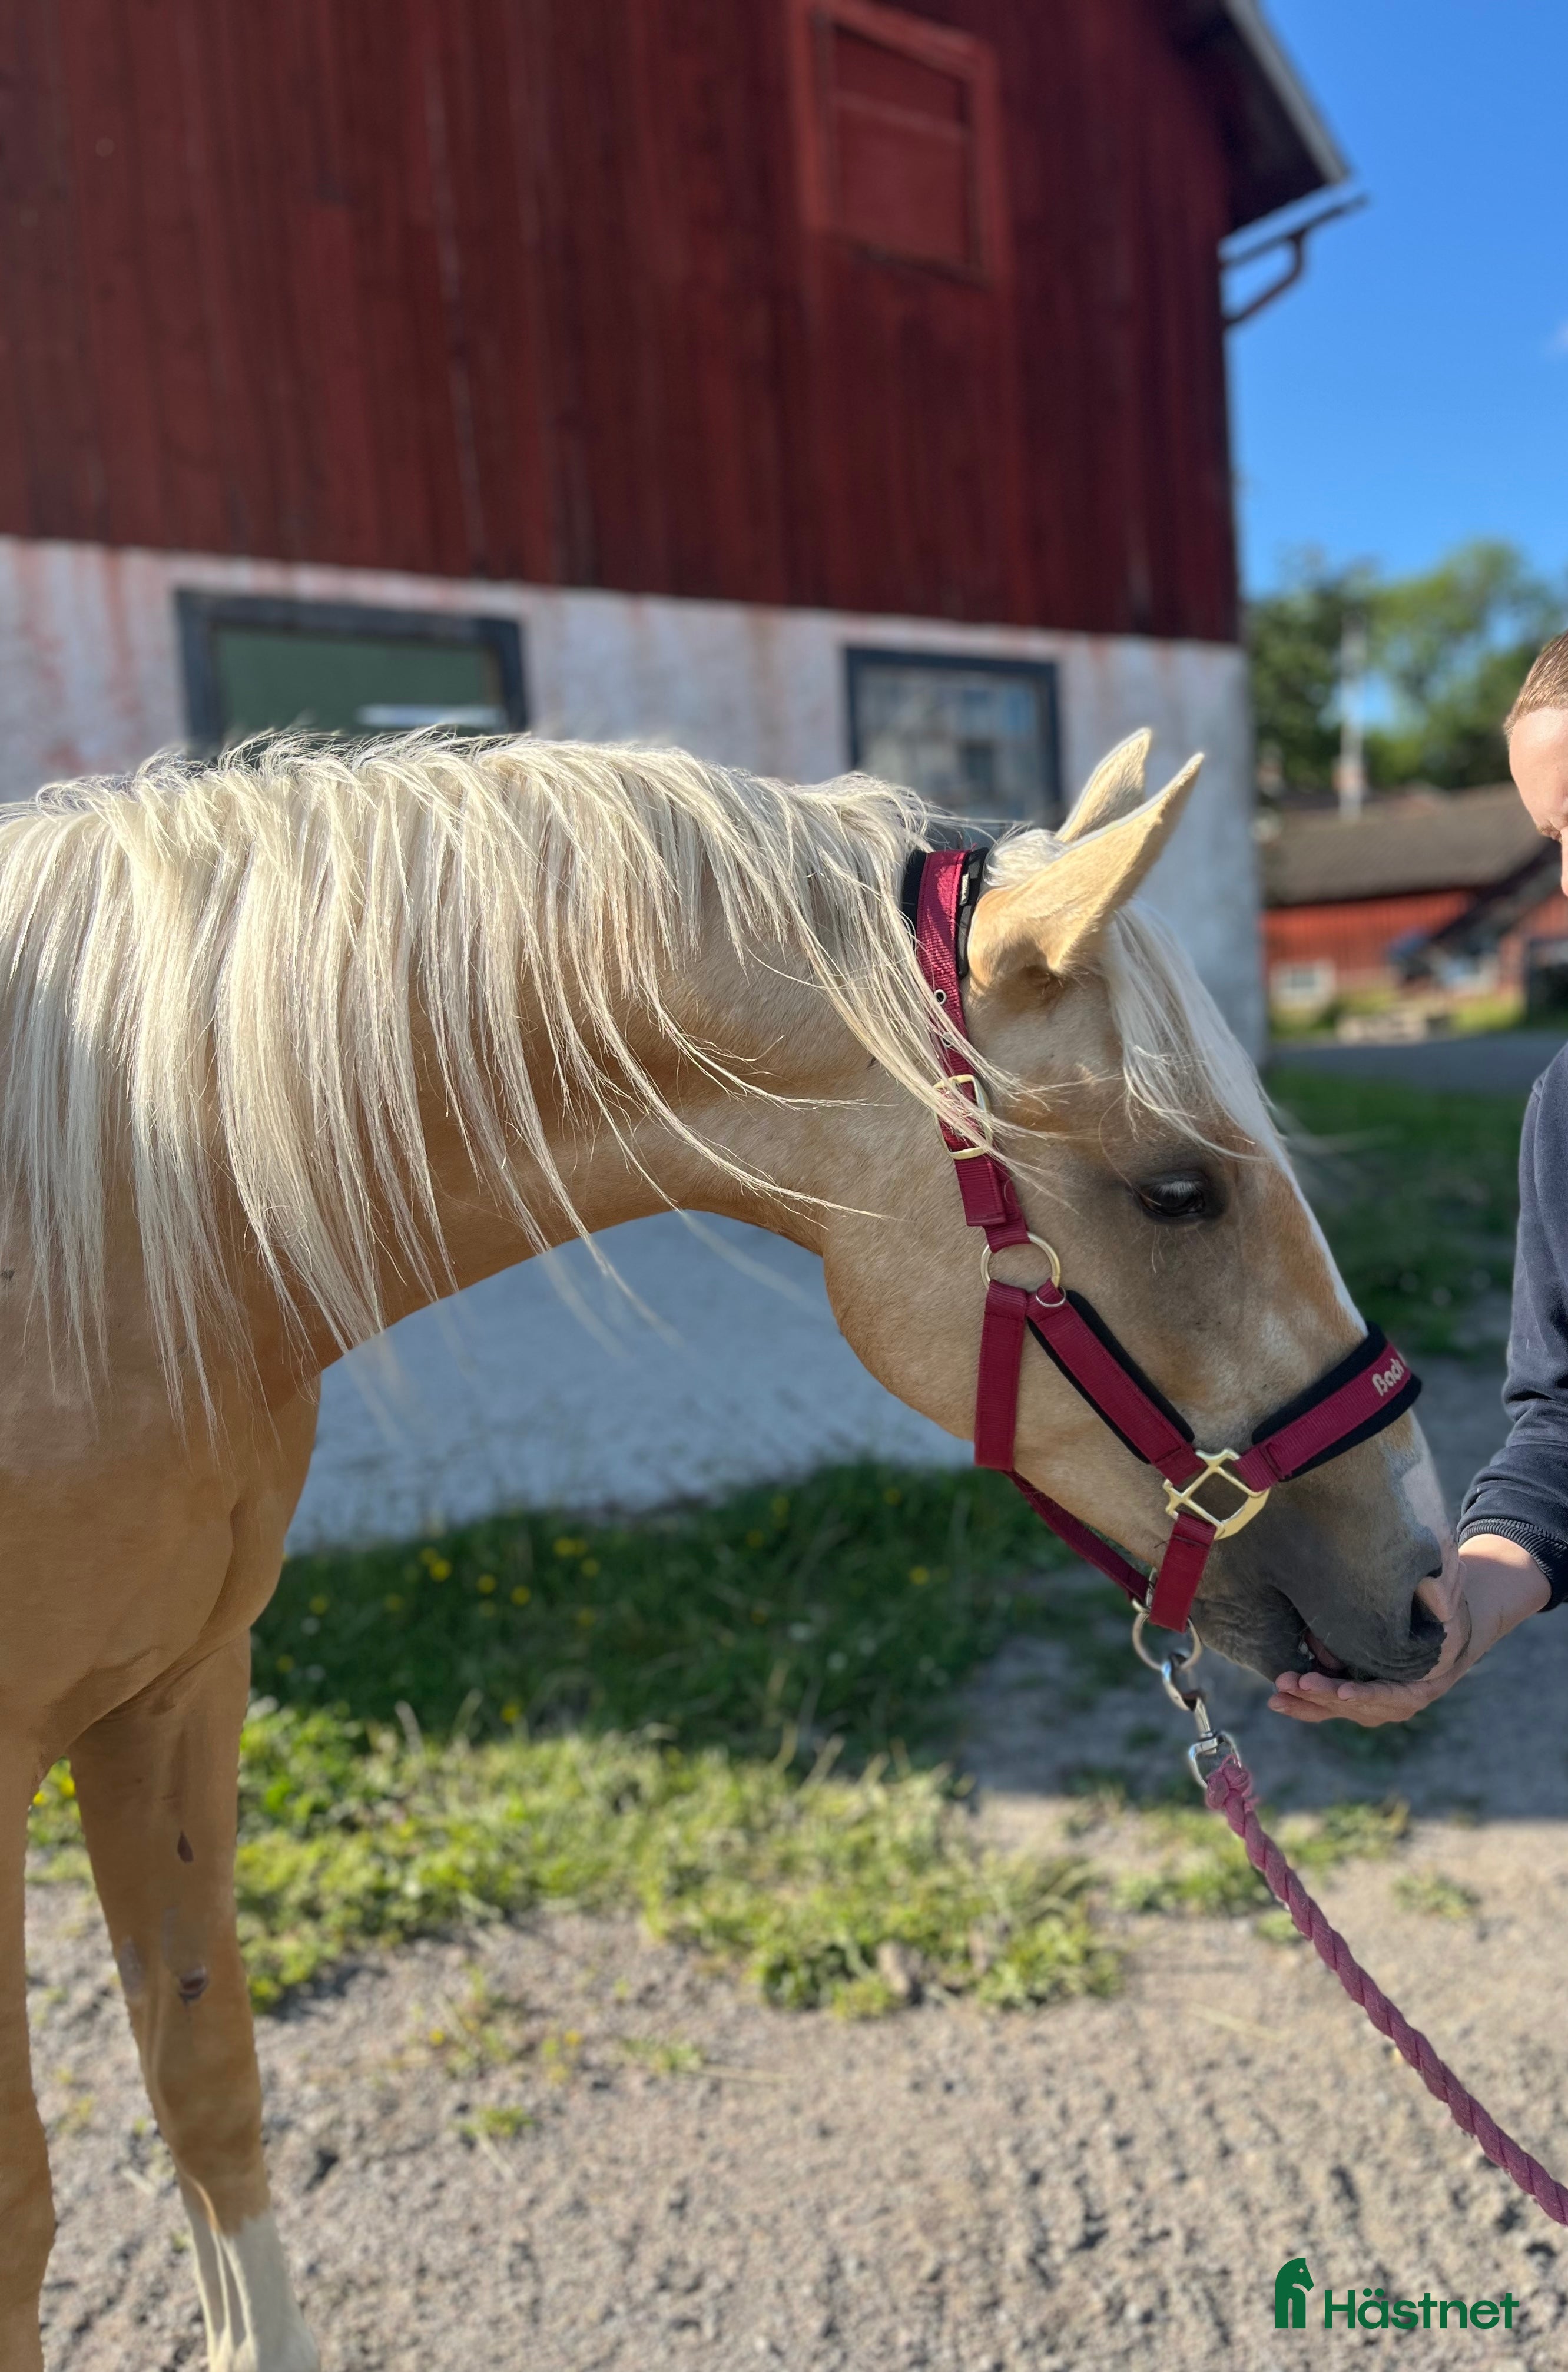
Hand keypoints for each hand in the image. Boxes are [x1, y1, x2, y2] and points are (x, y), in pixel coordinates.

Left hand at [1267, 1535, 1549, 1728]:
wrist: (1442, 1628)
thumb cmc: (1442, 1610)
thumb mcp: (1449, 1602)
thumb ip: (1441, 1598)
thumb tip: (1437, 1598)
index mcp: (1421, 1684)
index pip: (1392, 1695)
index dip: (1367, 1695)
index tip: (1343, 1692)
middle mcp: (1397, 1700)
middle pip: (1358, 1707)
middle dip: (1325, 1697)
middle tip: (1296, 1683)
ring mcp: (1375, 1701)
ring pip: (1338, 1710)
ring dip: (1307, 1703)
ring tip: (1278, 1694)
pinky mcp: (1355, 1692)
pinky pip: (1328, 1704)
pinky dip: (1304, 1703)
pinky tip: (1278, 1698)